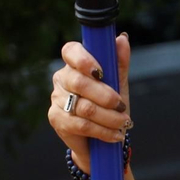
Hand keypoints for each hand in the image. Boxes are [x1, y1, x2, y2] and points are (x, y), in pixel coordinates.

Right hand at [48, 33, 132, 171]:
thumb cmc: (108, 107)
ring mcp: (57, 99)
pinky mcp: (56, 119)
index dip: (85, 60)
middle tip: (121, 106)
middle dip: (105, 96)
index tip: (102, 72)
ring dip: (109, 117)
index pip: (71, 51)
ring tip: (124, 123)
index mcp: (74, 64)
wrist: (101, 140)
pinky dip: (103, 131)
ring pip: (84, 107)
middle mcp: (62, 79)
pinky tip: (115, 135)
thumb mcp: (118, 84)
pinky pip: (82, 125)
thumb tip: (122, 39)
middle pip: (80, 83)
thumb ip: (119, 62)